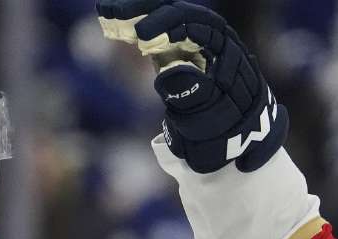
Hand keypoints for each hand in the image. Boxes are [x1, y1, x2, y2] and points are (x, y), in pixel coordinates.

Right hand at [96, 0, 286, 173]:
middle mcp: (208, 33)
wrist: (231, 127)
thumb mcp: (208, 114)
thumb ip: (190, 94)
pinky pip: (155, 25)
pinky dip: (134, 21)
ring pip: (164, 14)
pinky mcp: (174, 43)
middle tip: (113, 12)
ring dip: (136, 11)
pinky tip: (110, 17)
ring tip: (107, 11)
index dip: (166, 24)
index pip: (193, 23)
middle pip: (176, 11)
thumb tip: (168, 72)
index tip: (140, 34)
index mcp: (222, 45)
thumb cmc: (222, 121)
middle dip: (145, 10)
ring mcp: (190, 36)